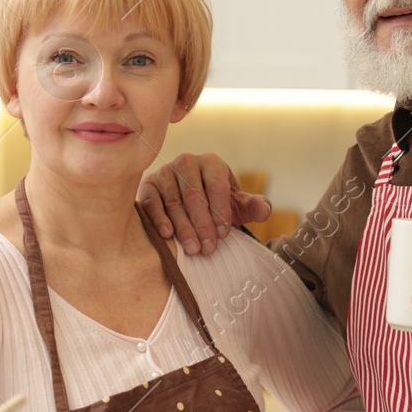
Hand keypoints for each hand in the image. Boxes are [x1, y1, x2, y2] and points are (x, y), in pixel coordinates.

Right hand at [136, 153, 270, 255]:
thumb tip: (264, 209)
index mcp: (211, 163)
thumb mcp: (238, 206)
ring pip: (174, 202)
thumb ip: (254, 207)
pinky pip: (151, 203)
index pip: (217, 186)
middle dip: (202, 225)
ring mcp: (165, 172)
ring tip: (192, 250)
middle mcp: (187, 162)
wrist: (190, 203)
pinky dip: (159, 219)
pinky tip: (167, 235)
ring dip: (184, 228)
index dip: (220, 211)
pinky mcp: (148, 185)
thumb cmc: (216, 204)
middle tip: (208, 249)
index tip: (224, 234)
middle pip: (194, 195)